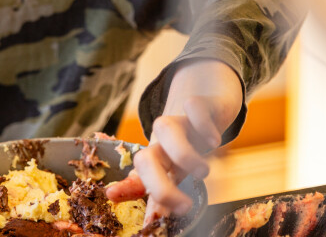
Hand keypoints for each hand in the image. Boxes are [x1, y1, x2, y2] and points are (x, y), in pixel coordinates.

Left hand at [107, 60, 243, 222]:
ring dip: (184, 154)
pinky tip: (213, 141)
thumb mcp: (177, 169)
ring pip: (165, 128)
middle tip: (185, 207)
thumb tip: (153, 221)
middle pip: (146, 158)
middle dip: (160, 185)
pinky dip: (204, 126)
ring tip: (203, 172)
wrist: (211, 105)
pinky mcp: (199, 106)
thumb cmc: (190, 143)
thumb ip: (166, 195)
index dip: (125, 187)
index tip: (112, 196)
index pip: (137, 177)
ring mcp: (180, 122)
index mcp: (157, 160)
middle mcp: (162, 142)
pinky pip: (194, 108)